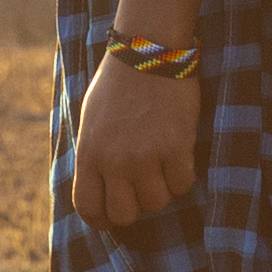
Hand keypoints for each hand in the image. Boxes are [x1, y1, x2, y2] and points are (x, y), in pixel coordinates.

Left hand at [68, 56, 202, 228]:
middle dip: (136, 207)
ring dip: (162, 189)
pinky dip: (184, 175)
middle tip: (144, 189)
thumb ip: (94, 156)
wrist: (148, 51)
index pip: (88, 207)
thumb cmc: (118, 84)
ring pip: (157, 202)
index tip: (112, 217)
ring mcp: (145, 155)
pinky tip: (181, 156)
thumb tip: (99, 189)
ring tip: (163, 165)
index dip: (101, 220)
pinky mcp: (176, 147)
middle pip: (125, 214)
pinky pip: (183, 184)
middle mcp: (114, 160)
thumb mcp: (91, 120)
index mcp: (89, 153)